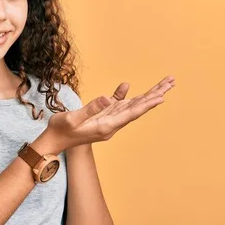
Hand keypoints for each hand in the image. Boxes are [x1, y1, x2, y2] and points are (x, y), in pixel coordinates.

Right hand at [45, 75, 175, 150]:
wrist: (54, 141)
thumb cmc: (60, 131)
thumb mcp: (72, 119)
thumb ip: (90, 108)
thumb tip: (107, 97)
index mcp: (106, 126)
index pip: (130, 114)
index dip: (146, 105)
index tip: (161, 96)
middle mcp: (111, 124)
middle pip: (137, 109)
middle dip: (154, 95)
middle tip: (170, 82)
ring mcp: (107, 121)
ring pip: (130, 106)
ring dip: (146, 95)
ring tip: (161, 85)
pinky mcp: (100, 117)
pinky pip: (115, 105)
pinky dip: (122, 95)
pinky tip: (126, 87)